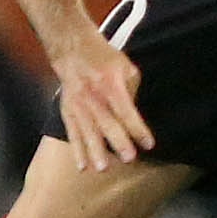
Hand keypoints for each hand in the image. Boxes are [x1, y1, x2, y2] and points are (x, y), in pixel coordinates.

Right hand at [52, 33, 151, 171]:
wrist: (73, 49)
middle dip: (118, 142)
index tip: (149, 144)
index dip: (138, 128)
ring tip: (103, 168)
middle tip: (129, 159)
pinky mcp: (67, 111)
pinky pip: (72, 134)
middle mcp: (94, 96)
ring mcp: (78, 105)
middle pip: (107, 123)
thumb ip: (132, 93)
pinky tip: (83, 167)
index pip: (127, 111)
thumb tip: (135, 119)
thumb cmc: (105, 59)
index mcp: (111, 85)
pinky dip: (77, 151)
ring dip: (95, 151)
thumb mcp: (127, 69)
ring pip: (88, 132)